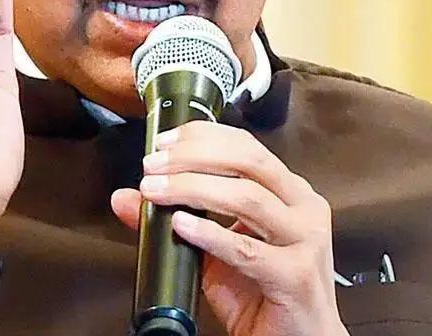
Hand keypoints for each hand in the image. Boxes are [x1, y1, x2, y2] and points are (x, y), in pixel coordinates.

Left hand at [111, 122, 347, 335]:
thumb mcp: (214, 251)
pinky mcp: (296, 276)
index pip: (246, 146)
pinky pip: (247, 249)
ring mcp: (305, 241)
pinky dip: (210, 233)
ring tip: (157, 192)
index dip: (202, 137)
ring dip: (193, 189)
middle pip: (248, 161)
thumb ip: (175, 218)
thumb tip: (125, 198)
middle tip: (153, 164)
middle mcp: (303, 209)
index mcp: (290, 193)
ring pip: (247, 197)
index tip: (164, 141)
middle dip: (193, 157)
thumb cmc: (265, 294)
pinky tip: (182, 225)